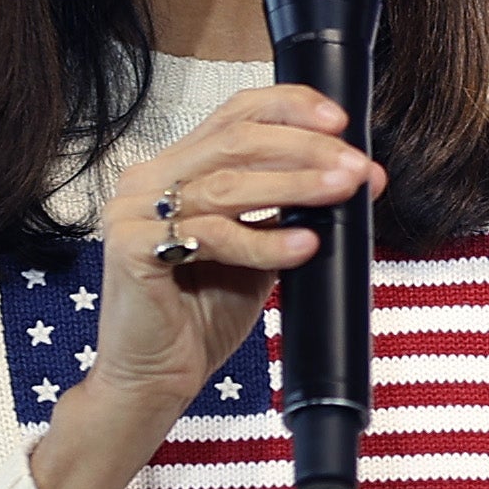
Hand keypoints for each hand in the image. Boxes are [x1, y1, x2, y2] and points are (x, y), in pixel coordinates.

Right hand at [30, 83, 374, 488]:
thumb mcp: (255, 253)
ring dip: (296, 186)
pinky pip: (213, 235)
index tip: (340, 121)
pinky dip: (266, 240)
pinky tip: (306, 245)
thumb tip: (355, 177)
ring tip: (346, 193)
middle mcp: (146, 181)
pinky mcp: (132, 250)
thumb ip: (286, 212)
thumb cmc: (202, 316)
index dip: (288, 107)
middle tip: (356, 167)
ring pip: (229, 184)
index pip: (232, 114)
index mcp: (172, 169)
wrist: (155, 380)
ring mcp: (132, 212)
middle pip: (235, 140)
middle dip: (305, 149)